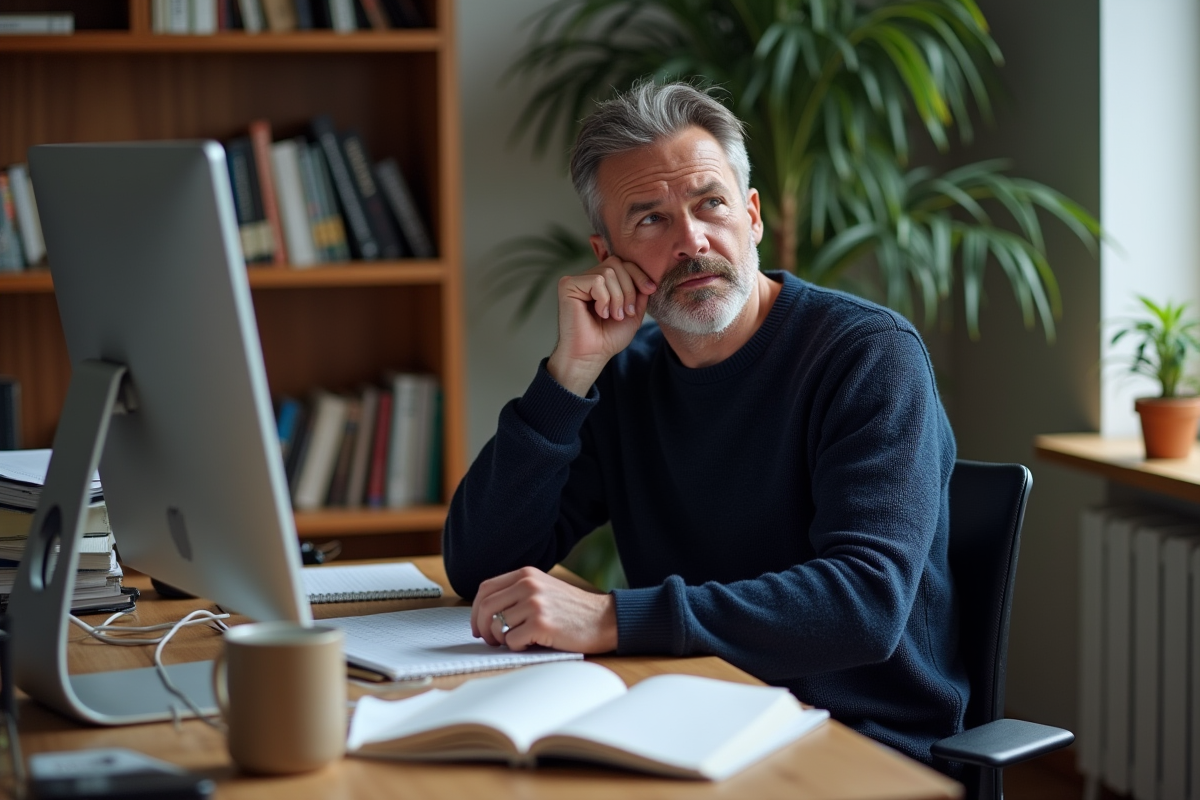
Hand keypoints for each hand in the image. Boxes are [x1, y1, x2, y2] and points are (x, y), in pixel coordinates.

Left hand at [470, 567, 617, 653]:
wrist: (603, 619)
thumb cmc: (573, 610)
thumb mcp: (543, 589)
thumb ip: (518, 592)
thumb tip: (485, 613)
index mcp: (526, 574)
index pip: (485, 589)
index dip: (475, 610)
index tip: (477, 625)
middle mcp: (528, 585)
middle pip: (485, 607)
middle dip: (482, 628)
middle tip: (490, 640)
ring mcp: (535, 604)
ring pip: (497, 626)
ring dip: (502, 640)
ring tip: (516, 641)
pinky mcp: (541, 624)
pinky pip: (513, 641)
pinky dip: (517, 647)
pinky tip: (531, 644)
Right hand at [547, 257, 655, 395]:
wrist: (593, 355)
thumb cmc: (609, 337)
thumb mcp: (633, 311)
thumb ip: (639, 290)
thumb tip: (646, 276)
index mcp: (602, 281)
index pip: (623, 263)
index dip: (639, 274)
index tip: (650, 290)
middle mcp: (588, 277)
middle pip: (617, 263)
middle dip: (629, 288)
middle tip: (626, 312)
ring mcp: (577, 280)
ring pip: (608, 272)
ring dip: (617, 297)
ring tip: (613, 316)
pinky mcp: (567, 286)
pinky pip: (596, 281)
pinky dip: (604, 299)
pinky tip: (600, 313)